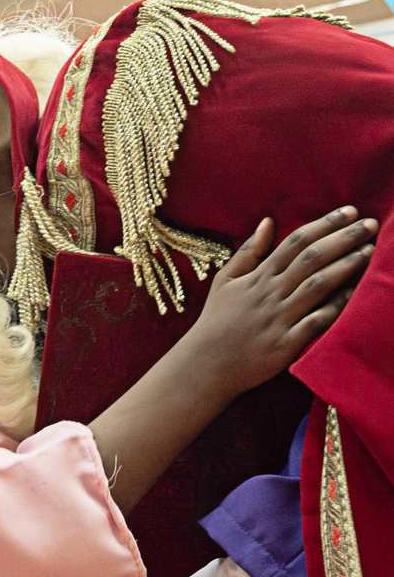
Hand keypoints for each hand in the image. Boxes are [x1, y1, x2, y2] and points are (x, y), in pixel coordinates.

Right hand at [183, 207, 375, 399]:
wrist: (205, 365)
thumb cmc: (216, 322)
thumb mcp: (224, 281)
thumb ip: (248, 252)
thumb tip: (268, 222)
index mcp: (257, 277)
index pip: (295, 242)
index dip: (324, 224)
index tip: (349, 211)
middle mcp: (270, 294)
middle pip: (312, 258)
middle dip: (344, 238)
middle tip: (371, 224)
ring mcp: (279, 318)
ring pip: (317, 285)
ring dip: (346, 266)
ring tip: (370, 251)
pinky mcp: (285, 344)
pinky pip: (316, 321)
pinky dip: (336, 306)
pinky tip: (355, 293)